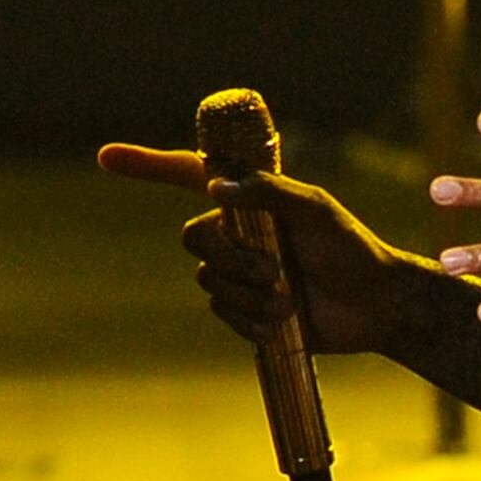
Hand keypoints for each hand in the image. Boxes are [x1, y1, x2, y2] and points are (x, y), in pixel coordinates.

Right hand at [93, 139, 426, 357]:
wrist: (374, 306)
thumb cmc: (350, 248)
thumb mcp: (313, 210)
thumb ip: (267, 192)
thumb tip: (215, 190)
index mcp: (249, 199)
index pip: (187, 175)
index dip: (146, 166)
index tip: (106, 158)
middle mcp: (239, 232)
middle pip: (194, 240)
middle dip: (230, 258)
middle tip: (275, 269)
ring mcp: (241, 272)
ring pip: (209, 281)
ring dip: (246, 294)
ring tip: (287, 300)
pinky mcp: (248, 311)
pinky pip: (224, 315)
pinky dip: (250, 320)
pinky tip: (279, 323)